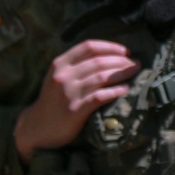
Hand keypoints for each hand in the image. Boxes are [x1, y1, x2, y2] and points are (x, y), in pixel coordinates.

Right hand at [14, 40, 140, 162]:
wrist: (38, 127)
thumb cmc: (54, 99)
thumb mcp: (58, 76)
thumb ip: (77, 64)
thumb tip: (109, 54)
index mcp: (60, 63)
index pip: (89, 47)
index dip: (110, 47)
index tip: (125, 51)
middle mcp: (63, 76)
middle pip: (99, 61)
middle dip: (121, 61)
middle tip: (136, 63)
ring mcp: (68, 93)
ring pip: (102, 77)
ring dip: (122, 73)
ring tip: (135, 72)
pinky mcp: (75, 110)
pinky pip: (100, 97)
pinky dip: (115, 91)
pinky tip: (126, 89)